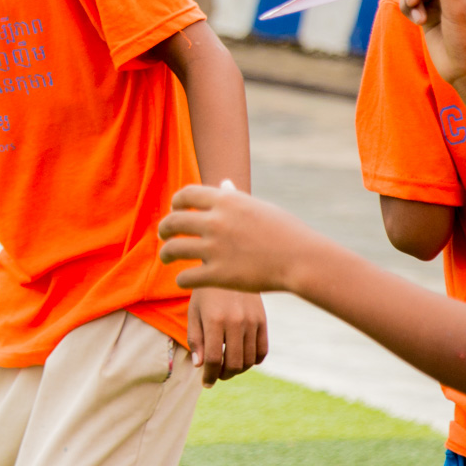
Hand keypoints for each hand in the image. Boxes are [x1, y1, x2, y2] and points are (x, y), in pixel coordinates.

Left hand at [159, 182, 317, 294]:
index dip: (176, 203)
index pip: (186, 194)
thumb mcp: (258, 207)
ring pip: (174, 249)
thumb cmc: (285, 232)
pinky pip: (186, 277)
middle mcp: (216, 221)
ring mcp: (215, 248)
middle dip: (164, 229)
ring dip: (166, 254)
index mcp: (226, 200)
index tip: (175, 210)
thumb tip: (224, 185)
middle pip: (174, 221)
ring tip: (166, 257)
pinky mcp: (218, 275)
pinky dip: (181, 279)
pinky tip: (183, 280)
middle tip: (163, 236)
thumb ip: (235, 199)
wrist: (302, 259)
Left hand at [185, 287, 268, 387]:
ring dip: (237, 370)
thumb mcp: (194, 311)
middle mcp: (235, 321)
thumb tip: (200, 365)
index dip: (209, 376)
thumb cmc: (206, 291)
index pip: (213, 359)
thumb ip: (196, 339)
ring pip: (249, 361)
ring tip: (227, 366)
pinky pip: (262, 351)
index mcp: (214, 319)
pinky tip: (242, 358)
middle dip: (223, 375)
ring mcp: (252, 321)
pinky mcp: (263, 320)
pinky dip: (253, 361)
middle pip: (233, 364)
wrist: (230, 265)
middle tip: (216, 375)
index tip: (206, 383)